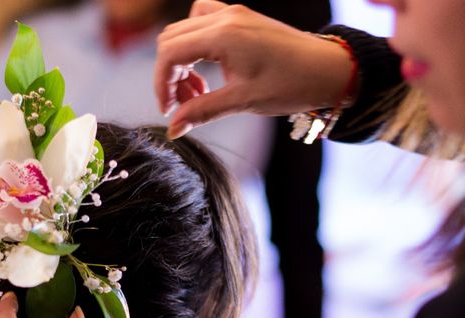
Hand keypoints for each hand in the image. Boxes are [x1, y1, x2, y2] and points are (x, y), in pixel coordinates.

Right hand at [155, 0, 354, 137]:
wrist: (330, 69)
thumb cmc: (293, 84)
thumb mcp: (243, 101)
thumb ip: (202, 112)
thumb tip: (173, 129)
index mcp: (223, 34)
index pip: (170, 53)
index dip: (162, 83)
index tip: (169, 110)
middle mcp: (225, 17)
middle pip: (171, 39)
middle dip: (169, 74)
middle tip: (183, 103)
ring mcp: (233, 13)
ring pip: (184, 30)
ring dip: (182, 61)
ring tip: (199, 91)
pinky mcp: (240, 18)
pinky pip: (202, 24)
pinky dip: (196, 47)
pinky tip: (209, 69)